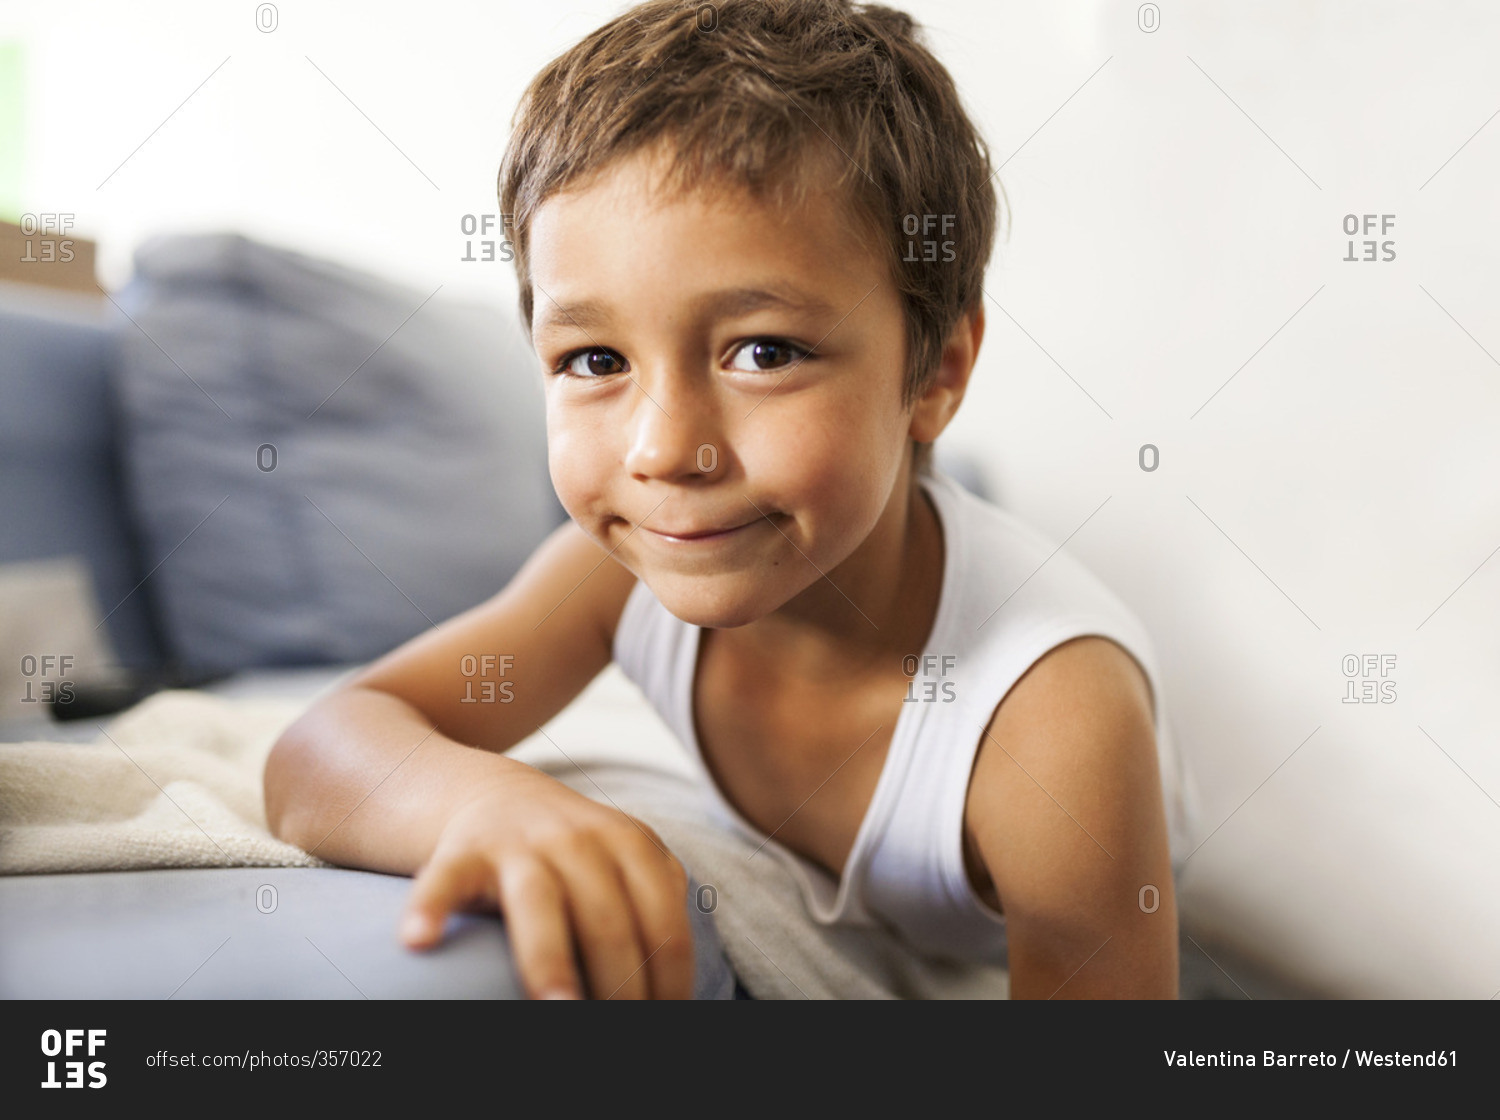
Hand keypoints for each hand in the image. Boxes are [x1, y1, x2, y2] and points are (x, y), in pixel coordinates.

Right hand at [397, 768, 693, 998]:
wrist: (492, 794)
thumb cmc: (572, 853)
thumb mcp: (626, 862)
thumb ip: (655, 909)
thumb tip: (677, 1000)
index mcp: (632, 845)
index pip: (662, 924)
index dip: (668, 983)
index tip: (665, 1024)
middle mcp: (580, 840)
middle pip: (609, 922)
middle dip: (619, 986)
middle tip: (620, 1038)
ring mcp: (518, 844)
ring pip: (539, 904)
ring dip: (549, 961)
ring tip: (558, 1008)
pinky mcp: (461, 850)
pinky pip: (444, 880)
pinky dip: (430, 908)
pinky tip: (419, 942)